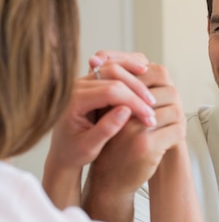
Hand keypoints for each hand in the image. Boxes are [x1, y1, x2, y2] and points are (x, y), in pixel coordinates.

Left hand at [43, 54, 156, 206]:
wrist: (61, 152)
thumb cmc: (74, 153)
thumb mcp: (89, 148)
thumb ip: (106, 129)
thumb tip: (126, 110)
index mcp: (72, 101)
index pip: (110, 91)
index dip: (133, 102)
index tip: (149, 117)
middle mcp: (75, 86)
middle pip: (113, 73)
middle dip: (137, 89)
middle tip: (153, 106)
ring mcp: (82, 81)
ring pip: (114, 68)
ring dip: (135, 79)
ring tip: (150, 96)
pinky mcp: (89, 82)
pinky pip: (111, 71)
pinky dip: (129, 76)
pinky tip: (143, 87)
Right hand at [82, 56, 185, 221]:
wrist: (108, 180)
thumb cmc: (112, 143)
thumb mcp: (112, 114)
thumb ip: (126, 91)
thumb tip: (149, 65)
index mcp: (113, 98)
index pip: (149, 74)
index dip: (159, 83)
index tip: (159, 97)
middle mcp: (122, 111)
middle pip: (166, 92)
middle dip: (170, 101)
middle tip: (169, 111)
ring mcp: (134, 128)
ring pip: (173, 110)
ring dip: (176, 118)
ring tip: (170, 125)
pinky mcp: (146, 145)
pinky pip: (177, 130)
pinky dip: (178, 134)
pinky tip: (170, 139)